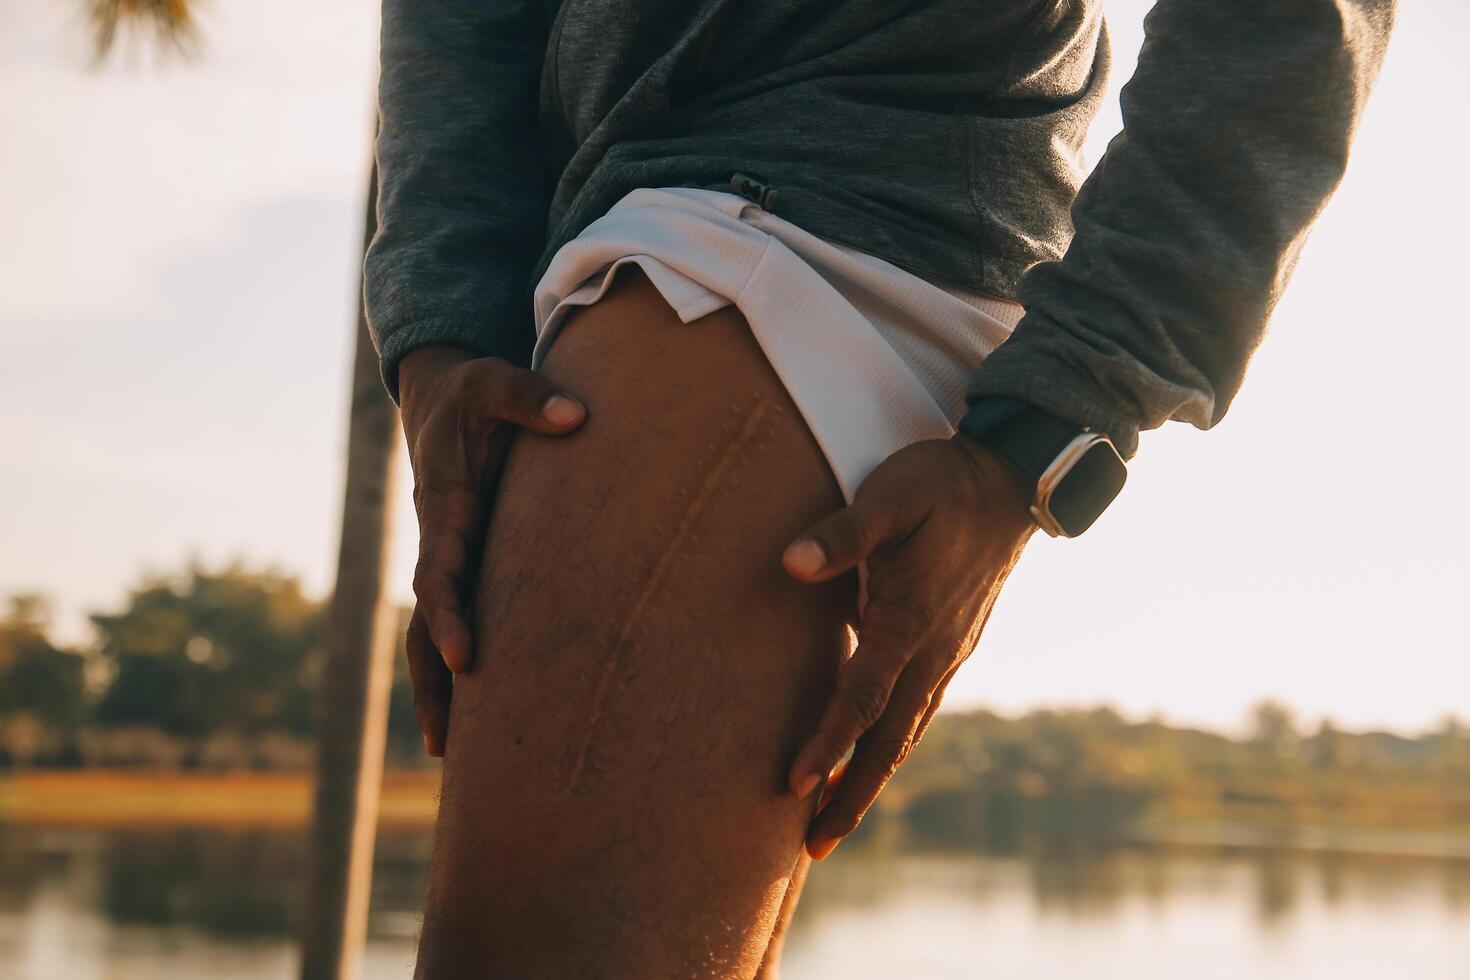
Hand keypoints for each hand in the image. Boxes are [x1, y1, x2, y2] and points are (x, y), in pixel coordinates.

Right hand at [399, 346, 587, 756]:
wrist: (444, 398)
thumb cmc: (473, 391)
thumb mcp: (493, 381)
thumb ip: (529, 397)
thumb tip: (577, 417)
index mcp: (443, 508)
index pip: (440, 574)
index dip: (450, 616)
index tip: (464, 657)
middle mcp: (440, 543)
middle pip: (425, 623)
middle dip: (433, 680)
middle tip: (446, 740)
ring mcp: (451, 559)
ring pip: (433, 633)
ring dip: (439, 689)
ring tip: (449, 753)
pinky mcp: (471, 565)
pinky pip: (461, 621)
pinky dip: (461, 668)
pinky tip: (482, 713)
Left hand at [781, 434, 1035, 859]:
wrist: (1011, 483)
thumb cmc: (941, 483)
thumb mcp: (891, 495)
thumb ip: (843, 532)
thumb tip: (791, 563)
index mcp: (913, 619)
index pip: (864, 697)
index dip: (829, 742)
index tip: (796, 783)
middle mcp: (935, 651)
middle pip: (889, 741)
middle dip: (852, 795)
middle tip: (812, 847)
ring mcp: (948, 654)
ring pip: (906, 733)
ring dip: (870, 779)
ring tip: (833, 821)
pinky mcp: (951, 648)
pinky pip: (916, 711)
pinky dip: (889, 745)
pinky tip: (868, 758)